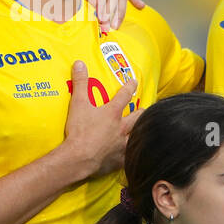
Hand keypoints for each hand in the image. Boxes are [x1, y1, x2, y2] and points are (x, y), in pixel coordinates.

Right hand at [61, 61, 138, 177]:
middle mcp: (121, 128)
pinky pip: (130, 158)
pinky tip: (136, 157)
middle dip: (141, 112)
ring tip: (144, 131)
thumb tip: (80, 63)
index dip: (129, 87)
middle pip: (137, 118)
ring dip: (140, 133)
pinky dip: (133, 156)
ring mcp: (122, 145)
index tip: (134, 82)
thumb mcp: (77, 103)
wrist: (79, 157)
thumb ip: (80, 82)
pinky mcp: (119, 160)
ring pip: (137, 137)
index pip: (124, 96)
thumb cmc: (79, 130)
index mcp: (112, 113)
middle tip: (145, 109)